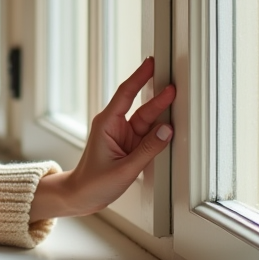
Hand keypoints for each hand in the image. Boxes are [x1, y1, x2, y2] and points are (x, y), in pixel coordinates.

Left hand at [30, 57, 174, 220]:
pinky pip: (147, 134)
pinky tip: (170, 125)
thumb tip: (166, 131)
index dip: (139, 77)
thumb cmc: (93, 183)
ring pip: (147, 121)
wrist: (82, 196)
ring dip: (161, 113)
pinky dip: (159, 131)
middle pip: (141, 107)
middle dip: (157, 96)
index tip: (151, 63)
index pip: (126, 94)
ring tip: (177, 101)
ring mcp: (123, 136)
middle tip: (174, 85)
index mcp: (107, 124)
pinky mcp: (129, 145)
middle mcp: (115, 126)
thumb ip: (147, 150)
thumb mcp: (124, 169)